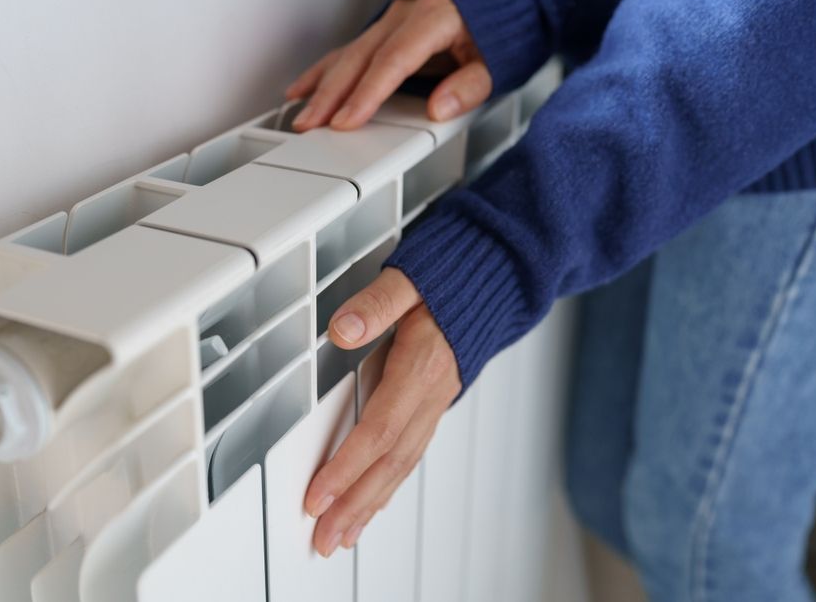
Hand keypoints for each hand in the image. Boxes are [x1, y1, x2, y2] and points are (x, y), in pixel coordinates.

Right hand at [285, 0, 491, 131]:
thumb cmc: (498, 29)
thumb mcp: (497, 61)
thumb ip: (469, 86)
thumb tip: (439, 109)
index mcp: (434, 17)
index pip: (393, 60)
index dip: (367, 93)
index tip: (347, 120)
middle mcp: (404, 15)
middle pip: (361, 58)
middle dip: (331, 95)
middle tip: (310, 124)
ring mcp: (390, 21)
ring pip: (348, 55)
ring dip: (322, 87)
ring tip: (301, 114)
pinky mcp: (383, 31)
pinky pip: (348, 52)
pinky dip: (324, 72)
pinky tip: (303, 89)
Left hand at [304, 268, 461, 555]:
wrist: (497, 278)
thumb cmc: (452, 277)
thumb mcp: (410, 277)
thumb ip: (377, 302)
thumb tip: (343, 328)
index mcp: (422, 366)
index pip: (380, 431)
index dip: (348, 468)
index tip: (319, 497)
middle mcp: (432, 393)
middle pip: (390, 462)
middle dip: (355, 505)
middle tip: (324, 538)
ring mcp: (436, 403)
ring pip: (402, 465)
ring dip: (371, 504)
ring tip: (343, 535)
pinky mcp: (435, 405)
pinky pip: (412, 454)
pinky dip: (389, 485)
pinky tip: (374, 501)